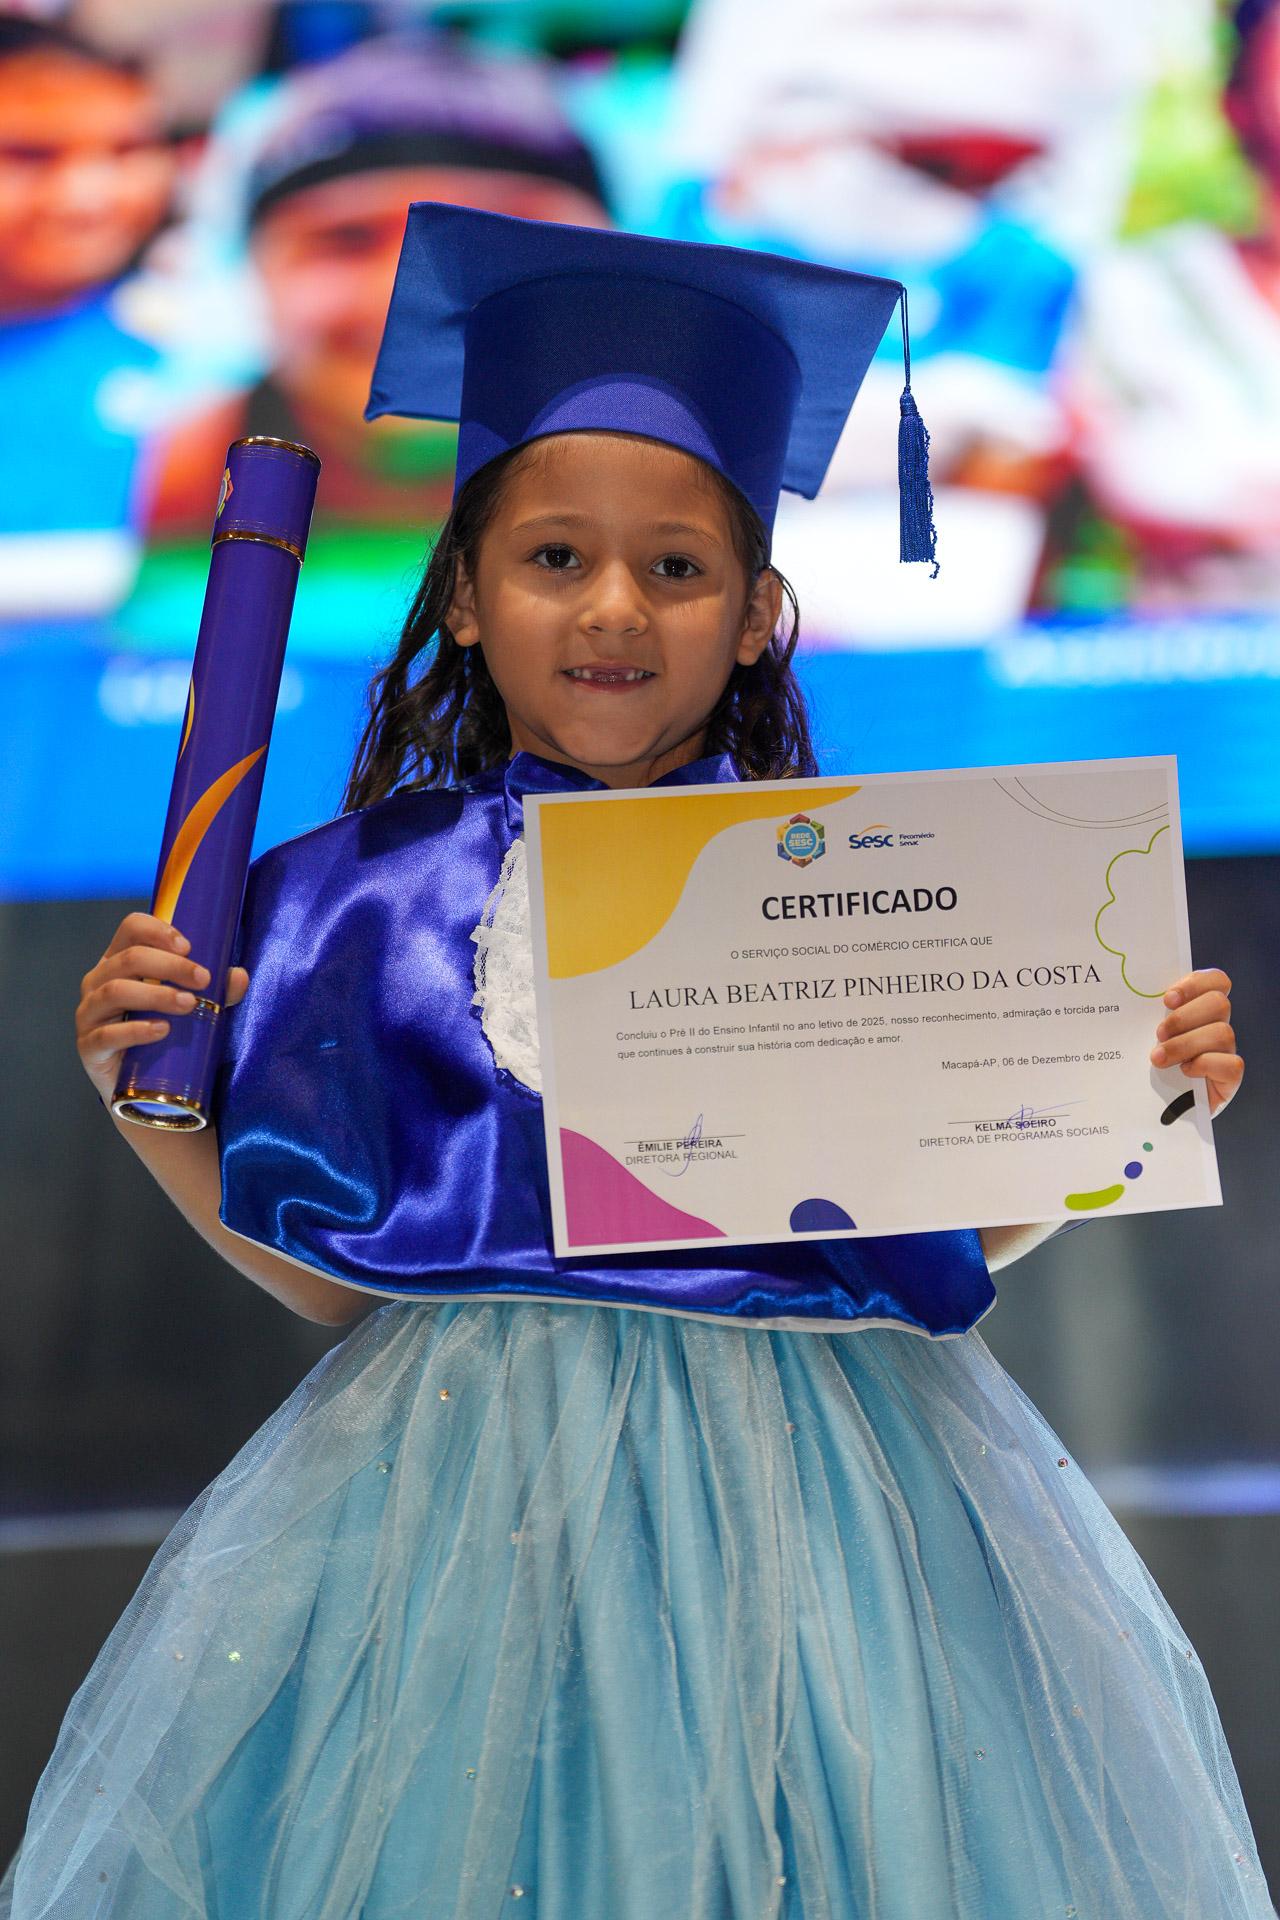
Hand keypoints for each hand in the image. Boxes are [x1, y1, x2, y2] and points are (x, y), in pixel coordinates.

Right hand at [76, 910, 249, 1109]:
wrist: (144, 1088)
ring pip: (115, 991)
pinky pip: (107, 1035)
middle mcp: (98, 981)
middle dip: (170, 965)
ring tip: (189, 1004)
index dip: (157, 930)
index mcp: (119, 961)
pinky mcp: (89, 1047)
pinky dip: (137, 1030)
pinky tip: (162, 1030)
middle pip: (128, 959)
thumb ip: (218, 992)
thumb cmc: (166, 1034)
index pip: (131, 928)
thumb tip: (239, 976)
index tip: (189, 947)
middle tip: (203, 979)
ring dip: (156, 994)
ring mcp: (89, 1014)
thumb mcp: (194, 1008)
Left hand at [1150, 967, 1241, 1116]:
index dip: (1195, 983)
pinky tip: (1185, 1071)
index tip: (1167, 999)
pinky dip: (1204, 1065)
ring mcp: (1226, 1052)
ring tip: (1159, 1058)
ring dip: (1186, 1044)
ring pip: (1223, 1032)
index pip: (1216, 981)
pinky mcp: (1230, 1077)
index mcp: (1199, 1009)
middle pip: (1219, 1003)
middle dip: (1184, 1017)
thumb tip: (1127, 998)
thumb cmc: (1149, 1066)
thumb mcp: (1145, 1037)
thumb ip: (1146, 1017)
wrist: (1158, 1109)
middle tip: (1158, 1034)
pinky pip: (1230, 1064)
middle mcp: (1217, 1026)